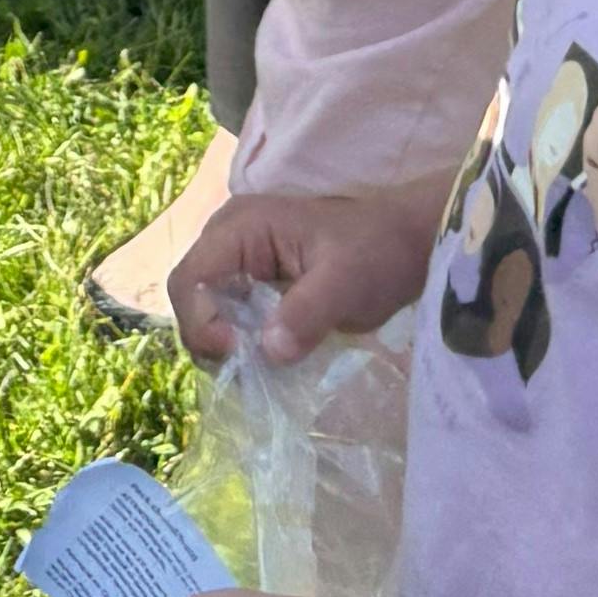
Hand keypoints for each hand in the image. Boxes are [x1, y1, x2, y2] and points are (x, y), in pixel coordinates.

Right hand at [169, 180, 442, 364]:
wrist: (407, 244)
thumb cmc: (377, 252)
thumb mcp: (346, 283)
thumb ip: (306, 313)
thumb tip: (269, 351)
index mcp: (241, 226)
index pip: (190, 278)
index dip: (200, 321)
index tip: (236, 353)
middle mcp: (229, 240)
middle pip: (190, 296)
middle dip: (209, 337)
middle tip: (245, 370)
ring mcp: (241, 261)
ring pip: (207, 310)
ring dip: (224, 345)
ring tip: (258, 369)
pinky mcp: (255, 284)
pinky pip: (230, 317)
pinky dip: (242, 344)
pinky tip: (268, 360)